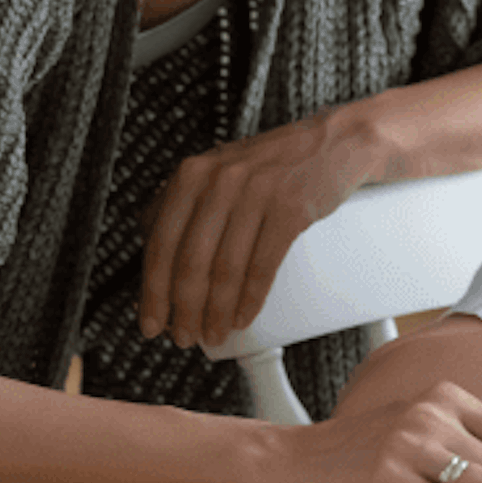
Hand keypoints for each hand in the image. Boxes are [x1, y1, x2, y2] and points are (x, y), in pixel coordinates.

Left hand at [139, 109, 379, 348]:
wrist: (332, 145)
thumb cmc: (272, 165)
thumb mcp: (218, 169)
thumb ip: (183, 200)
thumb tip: (149, 245)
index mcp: (192, 174)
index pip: (160, 242)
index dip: (152, 291)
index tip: (152, 323)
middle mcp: (219, 180)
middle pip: (191, 261)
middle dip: (184, 310)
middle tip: (184, 337)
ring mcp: (256, 193)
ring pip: (225, 269)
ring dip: (216, 313)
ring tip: (213, 334)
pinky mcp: (291, 208)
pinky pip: (262, 266)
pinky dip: (250, 300)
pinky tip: (243, 317)